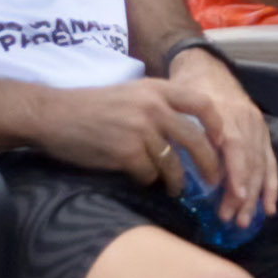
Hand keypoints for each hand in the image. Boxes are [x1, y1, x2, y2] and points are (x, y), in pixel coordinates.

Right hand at [32, 79, 215, 194]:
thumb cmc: (93, 106)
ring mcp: (140, 129)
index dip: (217, 124)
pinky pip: (148, 174)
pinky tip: (141, 179)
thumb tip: (190, 132)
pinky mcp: (125, 152)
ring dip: (177, 180)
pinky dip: (147, 180)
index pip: (202, 103)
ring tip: (177, 189)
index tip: (222, 142)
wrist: (54, 115)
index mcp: (157, 89)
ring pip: (172, 163)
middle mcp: (153, 106)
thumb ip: (160, 105)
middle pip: (195, 140)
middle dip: (209, 164)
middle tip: (214, 180)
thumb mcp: (132, 93)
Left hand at [168, 48, 277, 225]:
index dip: (238, 175)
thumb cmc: (189, 88)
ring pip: (261, 166)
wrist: (207, 67)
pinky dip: (271, 185)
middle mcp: (247, 122)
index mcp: (228, 115)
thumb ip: (185, 130)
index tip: (233, 200)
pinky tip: (269, 207)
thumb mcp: (180, 103)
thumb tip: (175, 166)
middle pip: (250, 163)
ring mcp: (258, 128)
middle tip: (230, 219)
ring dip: (256, 196)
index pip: (237, 148)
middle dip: (243, 195)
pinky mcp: (262, 133)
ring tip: (245, 220)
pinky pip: (270, 162)